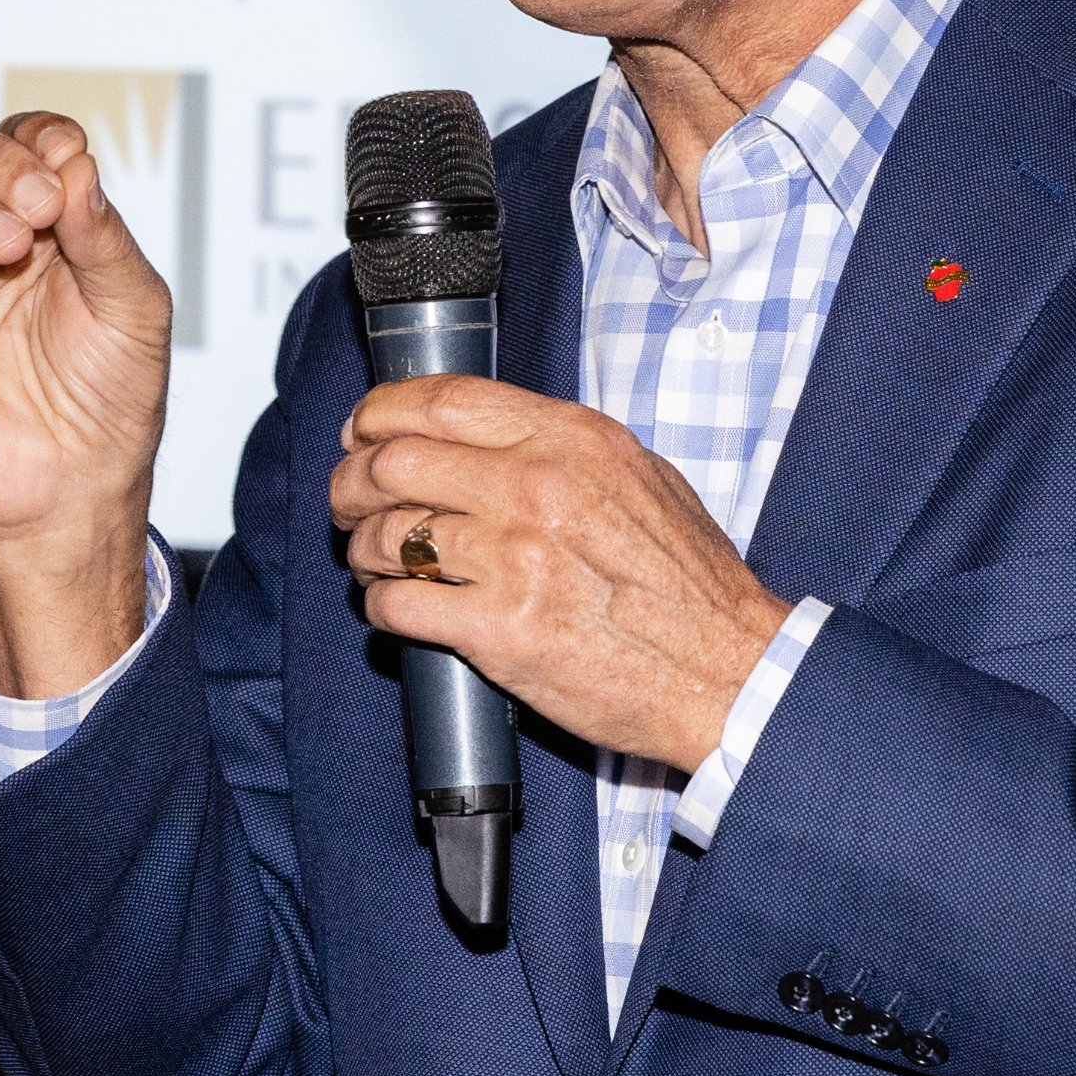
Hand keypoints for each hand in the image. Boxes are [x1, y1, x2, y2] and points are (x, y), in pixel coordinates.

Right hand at [0, 112, 170, 695]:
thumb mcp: (135, 307)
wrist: (78, 484)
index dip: (37, 137)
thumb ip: (104, 235)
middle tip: (35, 202)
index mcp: (47, 223)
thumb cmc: (113, 395)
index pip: (24, 144)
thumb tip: (75, 164)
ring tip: (7, 247)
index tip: (64, 156)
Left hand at [327, 377, 789, 772]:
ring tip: (373, 560)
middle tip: (348, 501)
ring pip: (387, 534)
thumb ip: (566, 448)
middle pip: (395, 462)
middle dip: (352, 482)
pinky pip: (400, 604)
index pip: (442, 401)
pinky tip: (396, 607)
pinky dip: (382, 605)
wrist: (727, 674)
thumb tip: (491, 435)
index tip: (362, 429)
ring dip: (365, 548)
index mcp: (571, 441)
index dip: (381, 412)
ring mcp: (516, 560)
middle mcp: (537, 489)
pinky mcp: (499, 632)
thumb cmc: (693, 586)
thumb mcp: (644, 477)